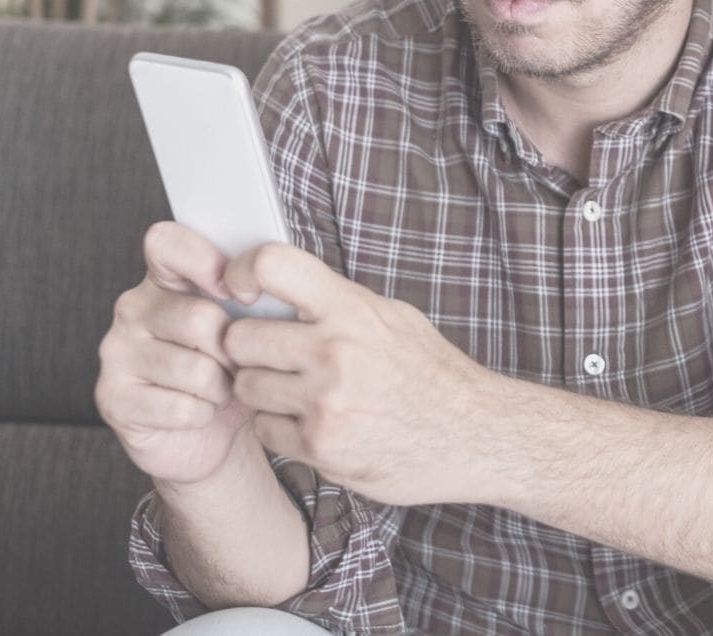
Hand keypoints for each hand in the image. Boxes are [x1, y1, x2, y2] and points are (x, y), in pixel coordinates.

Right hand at [95, 222, 252, 484]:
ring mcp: (116, 351)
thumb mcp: (252, 326)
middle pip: (200, 318)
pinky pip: (182, 407)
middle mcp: (133, 308)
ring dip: (225, 389)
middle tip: (239, 365)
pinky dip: (205, 414)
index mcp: (166, 279)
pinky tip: (200, 412)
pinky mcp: (112, 397)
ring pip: (196, 369)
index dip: (204, 261)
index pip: (166, 242)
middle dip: (235, 352)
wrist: (214, 434)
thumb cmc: (237, 370)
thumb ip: (255, 294)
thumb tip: (275, 284)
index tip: (238, 292)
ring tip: (222, 390)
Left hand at [219, 244, 492, 506]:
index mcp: (353, 309)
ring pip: (245, 386)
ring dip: (262, 390)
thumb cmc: (432, 374)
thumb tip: (280, 288)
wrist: (473, 434)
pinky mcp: (320, 447)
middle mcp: (335, 351)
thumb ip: (337, 303)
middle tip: (272, 356)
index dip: (241, 271)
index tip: (240, 289)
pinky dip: (279, 427)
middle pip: (239, 337)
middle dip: (249, 348)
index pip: (273, 265)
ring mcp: (325, 402)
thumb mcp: (394, 318)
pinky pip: (263, 429)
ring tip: (296, 392)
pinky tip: (310, 422)